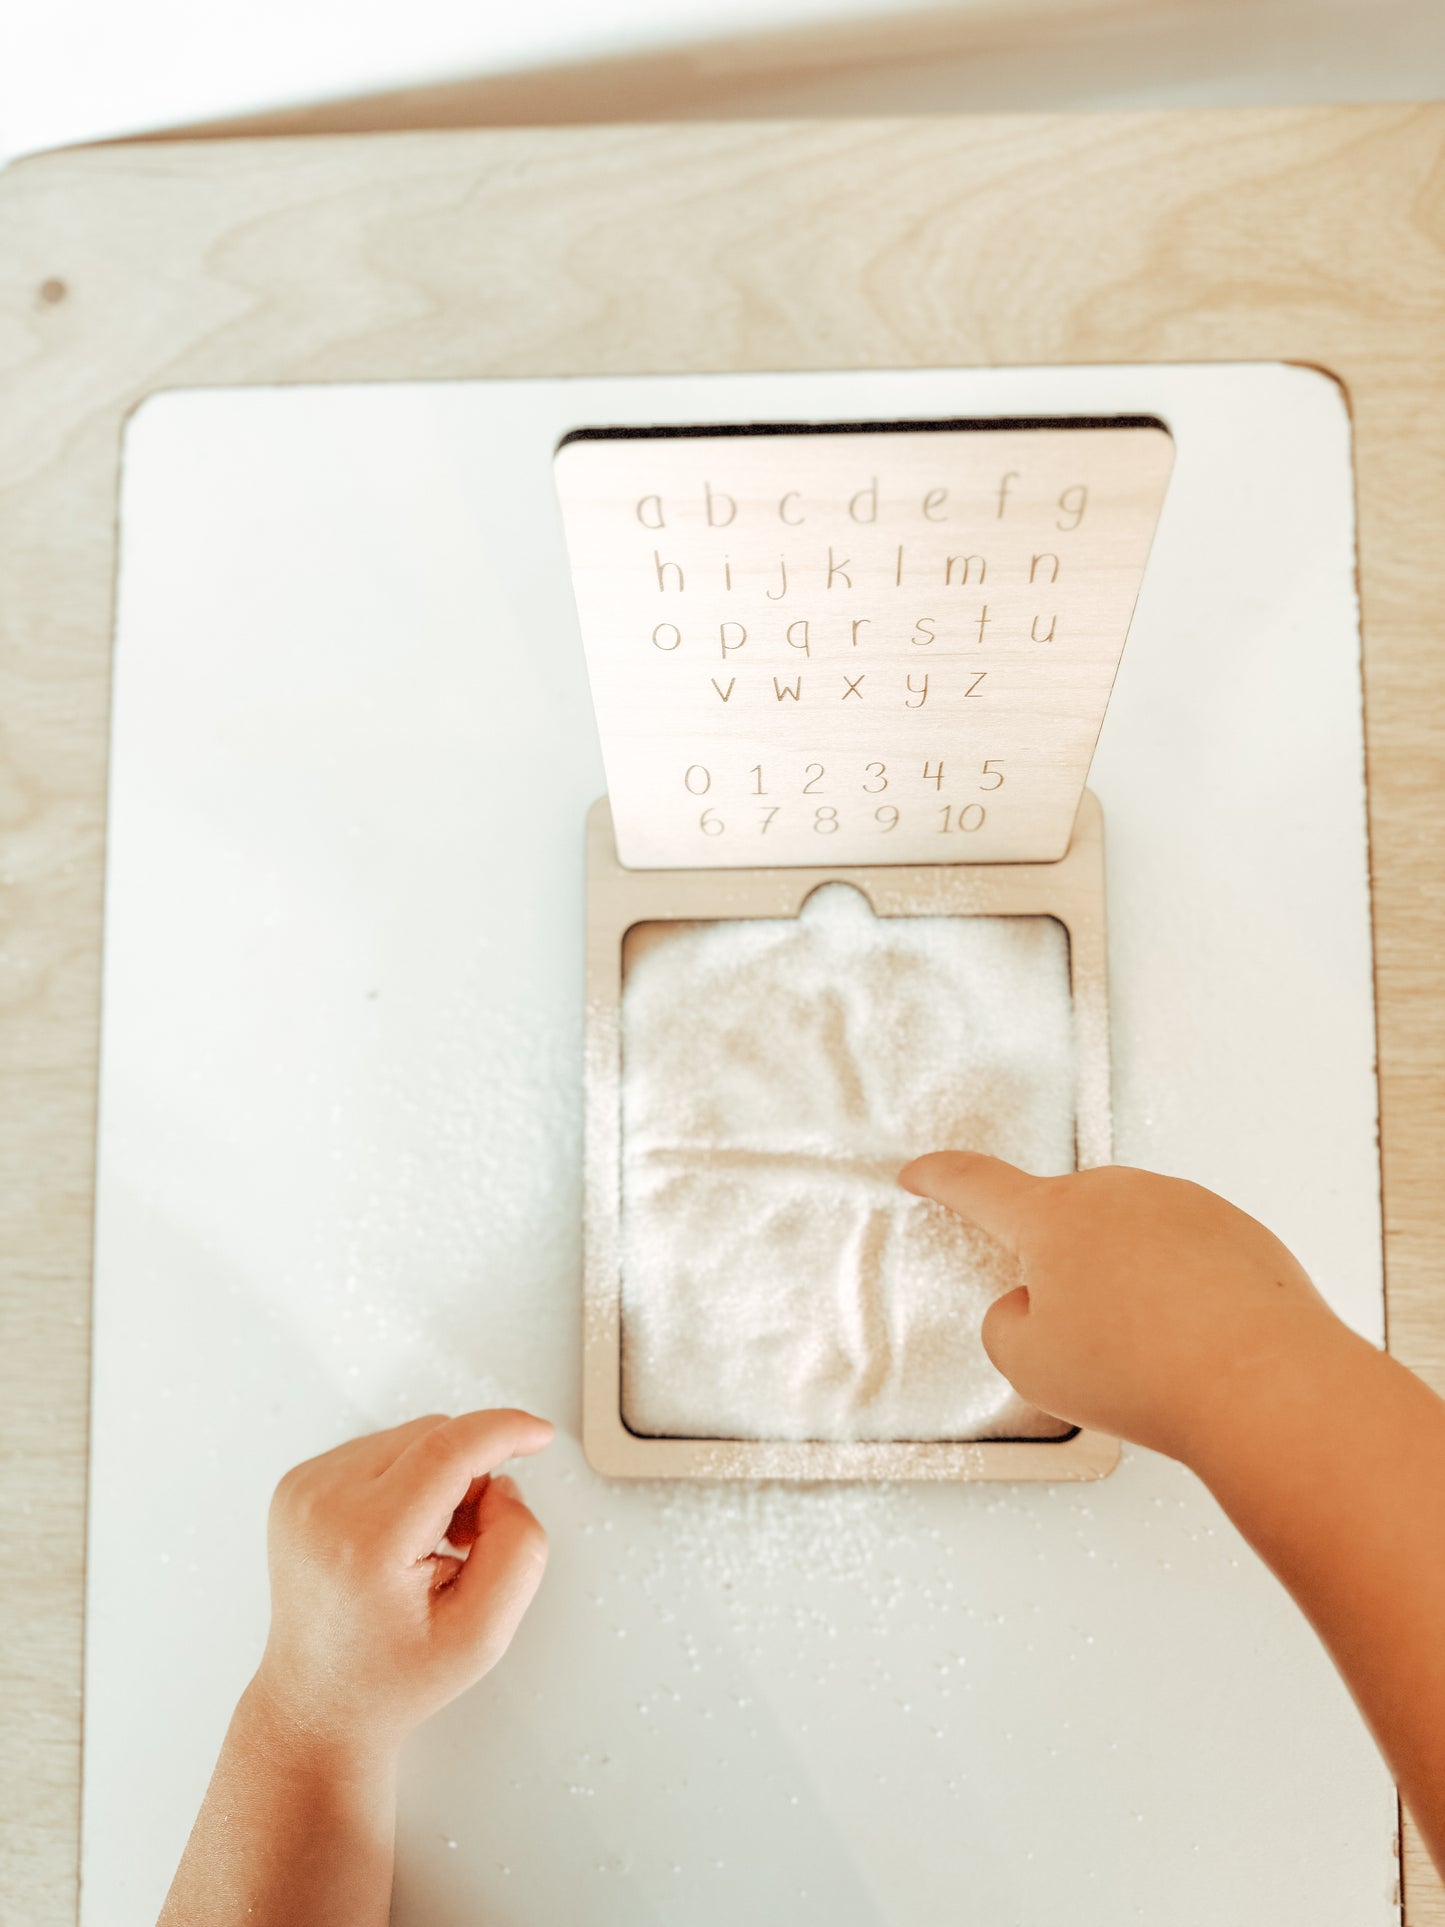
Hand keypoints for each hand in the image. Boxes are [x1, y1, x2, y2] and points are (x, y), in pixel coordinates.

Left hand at [252, 1409, 553, 1755]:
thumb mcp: (484, 1634)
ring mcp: (302, 1490)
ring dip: (438, 1477)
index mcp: (366, 1541)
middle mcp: (322, 1504)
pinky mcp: (296, 1486)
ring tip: (429, 1547)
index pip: (448, 1449)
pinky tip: (398, 1535)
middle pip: (432, 1436)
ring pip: (407, 1439)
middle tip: (466, 1543)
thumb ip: (519, 1549)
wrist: (318, 1703)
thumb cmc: (395, 1678)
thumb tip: (502, 1484)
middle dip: (470, 1474)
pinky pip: (377, 1450)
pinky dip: (405, 1479)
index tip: (540, 1434)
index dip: (504, 1431)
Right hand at [899, 1154, 1344, 1462]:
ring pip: (1127, 1241)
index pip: (977, 1185)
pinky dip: (1180, 1293)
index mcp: (1052, 1217)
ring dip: (1126, 1285)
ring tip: (1151, 1353)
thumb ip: (1007, 1324)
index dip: (941, 1179)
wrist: (1265, 1384)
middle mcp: (1116, 1193)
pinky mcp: (1235, 1230)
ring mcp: (1181, 1204)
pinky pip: (1185, 1255)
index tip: (924, 1173)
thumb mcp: (1030, 1365)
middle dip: (1063, 1273)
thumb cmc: (1150, 1373)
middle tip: (1084, 1340)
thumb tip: (1033, 1305)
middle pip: (1063, 1224)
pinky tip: (1194, 1343)